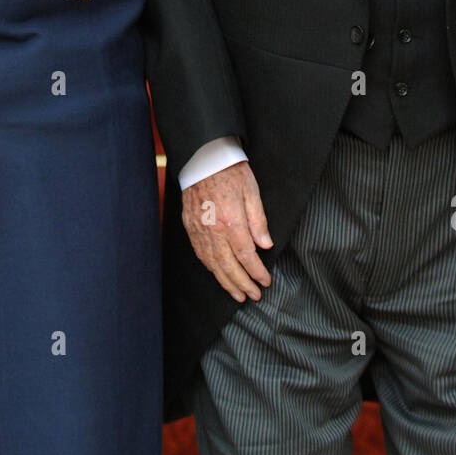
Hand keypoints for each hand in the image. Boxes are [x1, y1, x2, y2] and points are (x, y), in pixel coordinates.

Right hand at [181, 161, 272, 302]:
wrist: (204, 158)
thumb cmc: (230, 171)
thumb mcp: (252, 191)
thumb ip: (258, 220)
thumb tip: (265, 244)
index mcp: (230, 220)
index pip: (246, 254)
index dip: (256, 271)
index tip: (265, 281)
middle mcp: (212, 229)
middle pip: (228, 265)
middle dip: (242, 284)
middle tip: (253, 295)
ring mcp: (198, 229)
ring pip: (212, 264)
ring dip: (226, 282)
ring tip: (237, 294)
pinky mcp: (190, 226)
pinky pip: (200, 253)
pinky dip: (210, 268)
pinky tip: (218, 275)